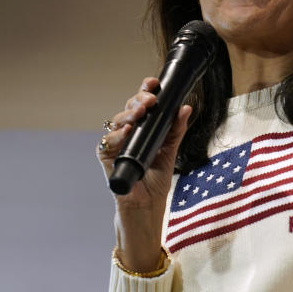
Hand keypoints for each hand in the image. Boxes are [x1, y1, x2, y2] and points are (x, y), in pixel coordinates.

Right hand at [96, 76, 191, 269]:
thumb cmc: (155, 182)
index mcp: (142, 130)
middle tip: (150, 100)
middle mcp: (127, 134)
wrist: (147, 208)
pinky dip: (117, 136)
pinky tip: (127, 131)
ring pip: (117, 122)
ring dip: (128, 115)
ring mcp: (115, 145)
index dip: (145, 92)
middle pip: (128, 109)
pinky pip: (108, 142)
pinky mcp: (107, 158)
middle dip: (138, 101)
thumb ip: (176, 130)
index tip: (154, 83)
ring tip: (141, 112)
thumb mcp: (170, 152)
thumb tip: (186, 107)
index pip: (141, 105)